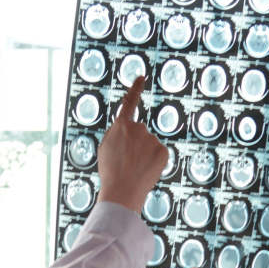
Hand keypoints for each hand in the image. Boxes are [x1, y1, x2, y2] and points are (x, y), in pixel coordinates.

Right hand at [97, 76, 166, 213]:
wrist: (122, 191)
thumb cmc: (110, 172)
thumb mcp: (105, 148)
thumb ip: (116, 134)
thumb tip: (126, 129)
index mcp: (121, 125)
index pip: (130, 102)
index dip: (136, 88)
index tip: (142, 77)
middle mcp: (138, 128)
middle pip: (139, 133)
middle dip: (135, 145)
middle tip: (126, 162)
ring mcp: (152, 139)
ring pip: (149, 145)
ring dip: (144, 155)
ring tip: (134, 169)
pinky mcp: (163, 150)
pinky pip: (159, 154)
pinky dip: (154, 162)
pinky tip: (145, 171)